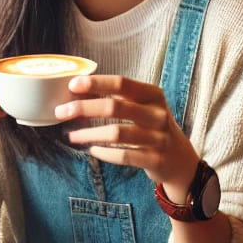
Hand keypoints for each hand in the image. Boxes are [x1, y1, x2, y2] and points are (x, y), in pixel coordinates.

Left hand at [57, 74, 198, 196]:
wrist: (180, 160)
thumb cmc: (153, 126)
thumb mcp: (145, 106)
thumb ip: (120, 97)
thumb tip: (80, 91)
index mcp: (153, 95)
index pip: (121, 83)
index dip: (96, 83)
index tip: (72, 84)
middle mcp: (157, 114)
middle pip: (114, 106)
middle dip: (84, 108)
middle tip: (61, 111)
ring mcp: (157, 138)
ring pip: (116, 133)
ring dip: (89, 134)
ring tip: (71, 135)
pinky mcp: (154, 160)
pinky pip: (123, 156)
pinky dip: (104, 153)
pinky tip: (92, 150)